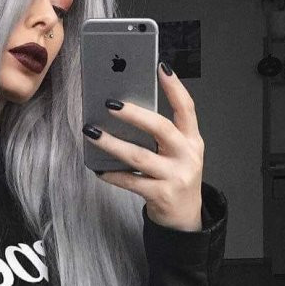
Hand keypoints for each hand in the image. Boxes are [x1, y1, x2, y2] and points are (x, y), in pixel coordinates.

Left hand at [84, 63, 204, 230]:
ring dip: (112, 144)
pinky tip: (99, 169)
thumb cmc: (176, 178)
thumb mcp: (177, 153)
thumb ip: (161, 135)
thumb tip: (124, 111)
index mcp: (192, 140)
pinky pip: (131, 181)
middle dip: (134, 115)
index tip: (161, 67)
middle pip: (160, 129)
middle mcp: (187, 156)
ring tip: (92, 133)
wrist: (185, 217)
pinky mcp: (161, 195)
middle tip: (110, 104)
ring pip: (139, 156)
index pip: (187, 108)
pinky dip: (113, 175)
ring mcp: (175, 176)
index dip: (175, 87)